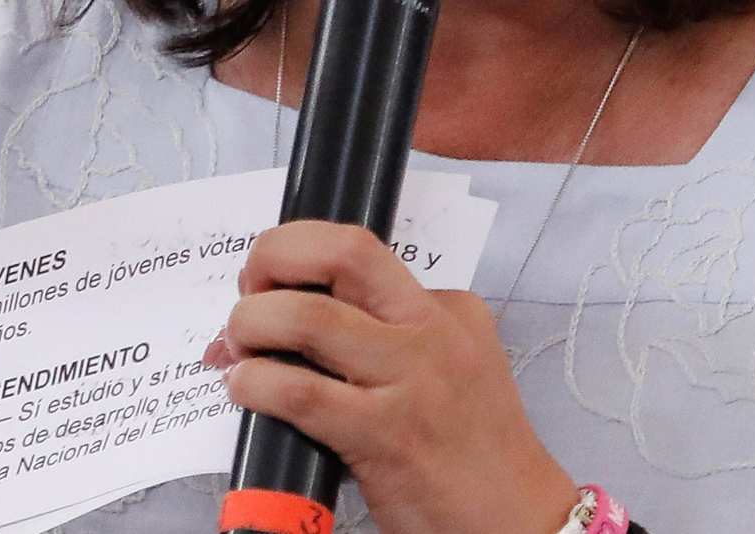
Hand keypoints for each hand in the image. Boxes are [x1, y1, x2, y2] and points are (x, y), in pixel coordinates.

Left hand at [206, 222, 579, 533]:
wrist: (517, 515)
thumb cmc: (474, 446)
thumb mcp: (454, 362)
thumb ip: (391, 334)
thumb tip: (295, 323)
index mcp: (445, 308)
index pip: (357, 248)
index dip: (296, 249)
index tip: (270, 275)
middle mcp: (430, 330)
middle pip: (342, 253)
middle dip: (274, 257)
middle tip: (249, 294)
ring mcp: (410, 379)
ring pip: (308, 318)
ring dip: (251, 325)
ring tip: (237, 349)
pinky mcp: (385, 433)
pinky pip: (300, 393)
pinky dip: (256, 384)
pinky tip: (246, 391)